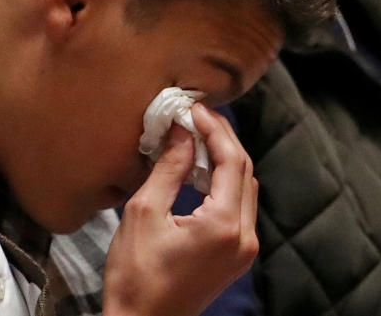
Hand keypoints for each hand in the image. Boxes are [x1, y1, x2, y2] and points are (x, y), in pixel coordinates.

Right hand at [103, 104, 258, 315]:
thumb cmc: (135, 273)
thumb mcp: (144, 212)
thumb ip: (168, 169)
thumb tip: (181, 132)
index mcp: (224, 224)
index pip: (232, 160)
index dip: (214, 129)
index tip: (193, 108)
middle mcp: (244, 236)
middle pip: (245, 171)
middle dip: (222, 139)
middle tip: (195, 116)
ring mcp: (244, 249)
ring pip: (244, 188)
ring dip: (224, 159)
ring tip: (195, 137)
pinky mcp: (236, 257)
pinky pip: (238, 207)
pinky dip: (223, 182)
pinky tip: (199, 171)